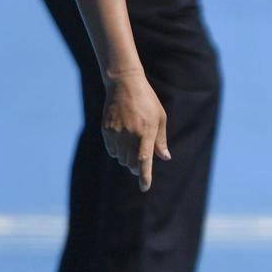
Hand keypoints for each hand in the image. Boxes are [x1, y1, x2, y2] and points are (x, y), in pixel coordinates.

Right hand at [102, 72, 169, 191]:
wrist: (124, 84)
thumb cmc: (147, 101)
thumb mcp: (160, 118)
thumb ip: (161, 140)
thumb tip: (165, 157)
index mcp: (146, 132)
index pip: (144, 160)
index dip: (144, 176)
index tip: (144, 187)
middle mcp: (130, 134)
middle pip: (131, 163)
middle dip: (137, 168)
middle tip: (140, 166)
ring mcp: (116, 133)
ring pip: (121, 158)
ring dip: (127, 160)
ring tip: (132, 147)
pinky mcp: (106, 130)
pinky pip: (112, 151)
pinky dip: (117, 152)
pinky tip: (122, 142)